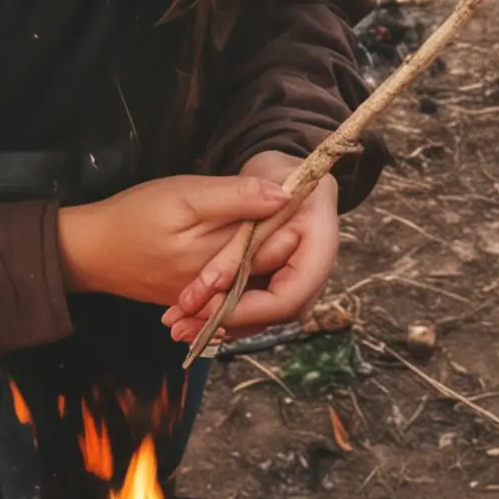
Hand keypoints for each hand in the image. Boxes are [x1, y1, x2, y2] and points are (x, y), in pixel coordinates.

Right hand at [57, 171, 292, 304]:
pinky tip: (246, 254)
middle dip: (285, 244)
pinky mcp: (191, 298)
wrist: (89, 251)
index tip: (307, 200)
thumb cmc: (135, 215)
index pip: (273, 248)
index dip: (294, 223)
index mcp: (220, 260)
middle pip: (264, 268)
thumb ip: (234, 197)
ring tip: (278, 232)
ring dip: (265, 260)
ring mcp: (204, 299)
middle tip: (298, 215)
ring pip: (248, 280)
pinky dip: (241, 273)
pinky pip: (227, 290)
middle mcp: (218, 289)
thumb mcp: (185, 195)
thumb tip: (282, 195)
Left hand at [161, 151, 339, 344]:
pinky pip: (255, 309)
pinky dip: (224, 313)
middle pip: (274, 313)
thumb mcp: (255, 180)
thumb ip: (248, 204)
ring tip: (178, 326)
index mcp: (320, 241)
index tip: (207, 305)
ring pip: (262, 317)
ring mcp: (297, 281)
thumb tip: (262, 220)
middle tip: (180, 326)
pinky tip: (191, 317)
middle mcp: (313, 271)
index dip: (249, 307)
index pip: (290, 295)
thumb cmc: (272, 172)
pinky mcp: (279, 284)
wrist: (282, 173)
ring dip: (221, 324)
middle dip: (228, 321)